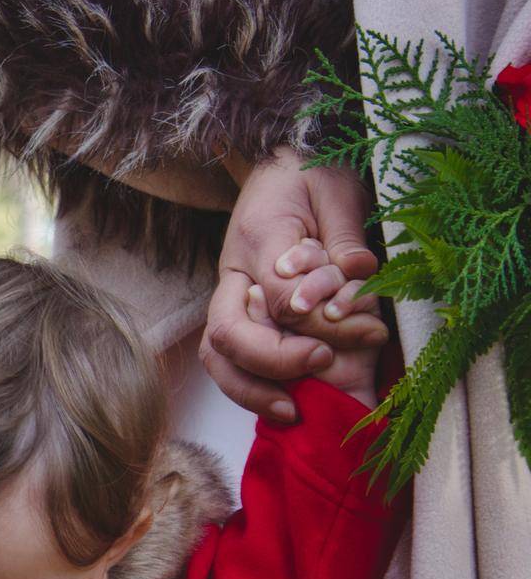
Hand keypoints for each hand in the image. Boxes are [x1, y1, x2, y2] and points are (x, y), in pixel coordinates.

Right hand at [204, 146, 387, 420]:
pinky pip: (228, 363)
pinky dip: (250, 390)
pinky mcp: (238, 317)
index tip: (359, 322)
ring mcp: (230, 299)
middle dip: (273, 359)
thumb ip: (344, 231)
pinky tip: (284, 407)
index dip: (312, 315)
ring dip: (250, 389)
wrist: (281, 167)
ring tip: (292, 411)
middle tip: (323, 360)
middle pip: (228, 332)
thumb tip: (355, 270)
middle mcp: (233, 275)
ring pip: (218, 355)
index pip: (274, 290)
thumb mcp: (335, 189)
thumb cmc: (311, 177)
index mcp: (258, 238)